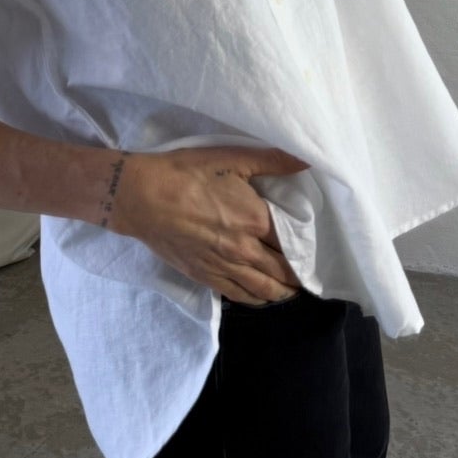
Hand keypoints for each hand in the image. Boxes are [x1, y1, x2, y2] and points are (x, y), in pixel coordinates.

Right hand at [109, 145, 310, 305]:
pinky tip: (262, 297)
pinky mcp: (205, 276)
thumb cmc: (186, 173)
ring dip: (282, 292)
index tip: (316, 251)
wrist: (141, 197)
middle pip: (282, 270)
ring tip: (293, 291)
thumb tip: (306, 159)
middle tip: (310, 276)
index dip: (305, 248)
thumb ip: (272, 160)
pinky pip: (239, 295)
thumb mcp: (231, 158)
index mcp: (255, 219)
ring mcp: (224, 267)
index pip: (291, 242)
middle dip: (298, 275)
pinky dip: (256, 299)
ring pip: (263, 289)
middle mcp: (244, 249)